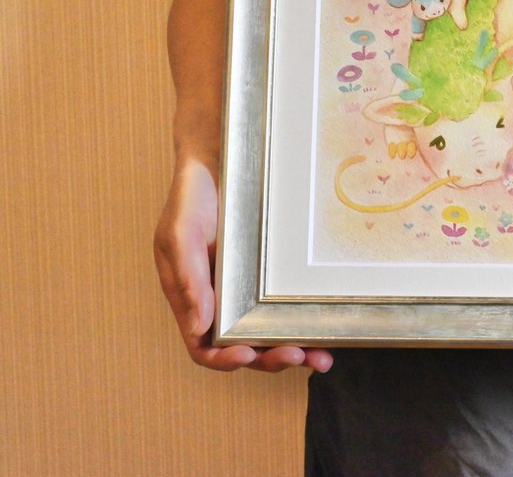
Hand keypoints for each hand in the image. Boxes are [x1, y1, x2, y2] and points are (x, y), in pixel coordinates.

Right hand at [154, 157, 333, 372]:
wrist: (219, 159)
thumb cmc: (191, 197)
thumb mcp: (180, 233)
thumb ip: (187, 278)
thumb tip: (199, 327)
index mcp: (193, 299)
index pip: (203, 346)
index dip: (224, 359)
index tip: (247, 355)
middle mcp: (222, 302)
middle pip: (244, 347)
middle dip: (270, 359)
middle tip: (299, 357)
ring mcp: (249, 291)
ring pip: (270, 333)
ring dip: (295, 350)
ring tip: (322, 358)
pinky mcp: (273, 276)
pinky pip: (288, 305)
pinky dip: (305, 322)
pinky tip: (327, 328)